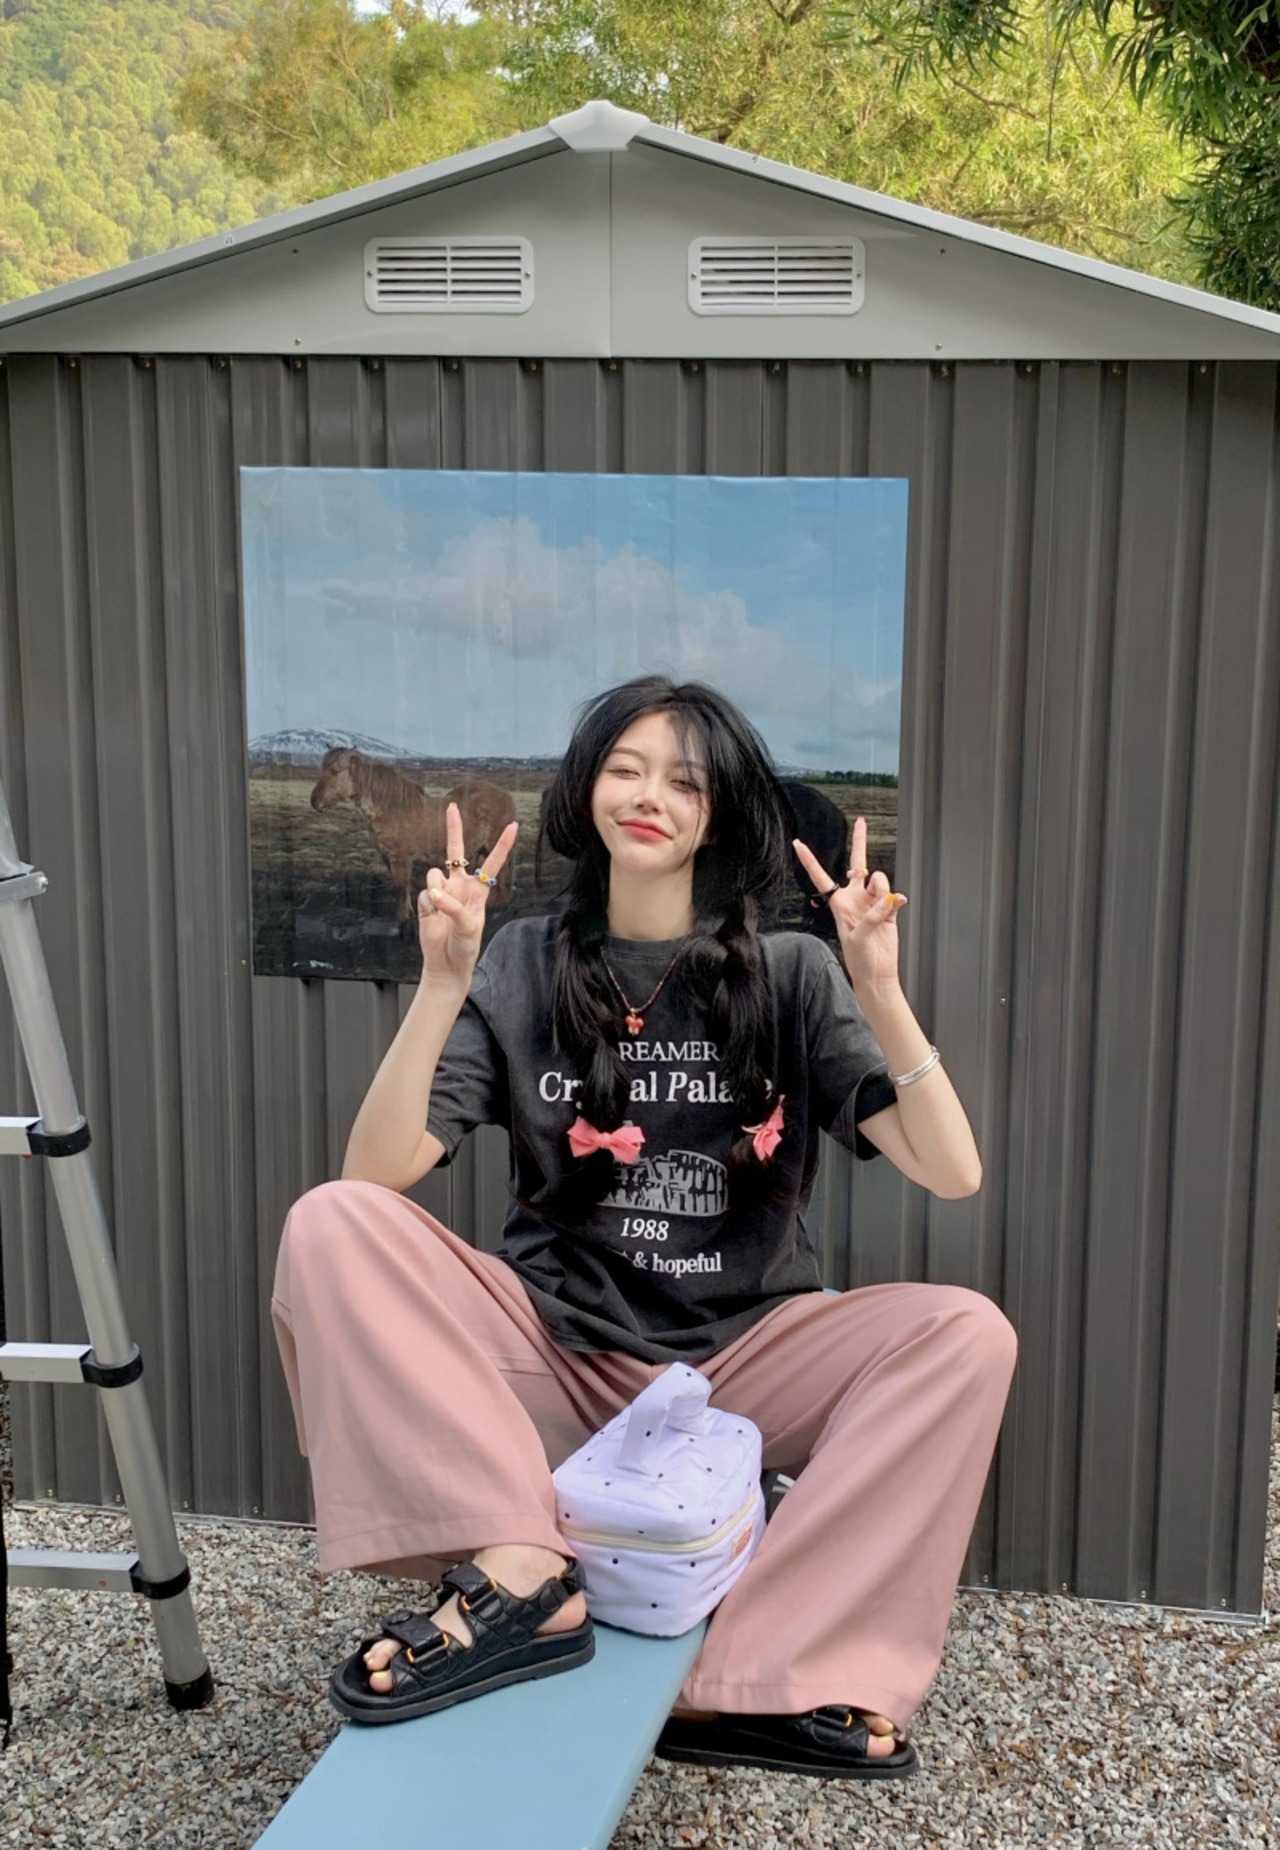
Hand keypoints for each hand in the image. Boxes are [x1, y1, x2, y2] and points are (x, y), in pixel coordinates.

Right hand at [417, 802, 517, 986]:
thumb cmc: (465, 946)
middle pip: (456, 852)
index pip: (491, 863)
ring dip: (437, 890)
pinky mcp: (426, 901)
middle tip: (452, 807)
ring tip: (440, 910)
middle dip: (453, 830)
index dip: (502, 844)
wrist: (446, 963)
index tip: (513, 825)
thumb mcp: (468, 927)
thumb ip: (453, 908)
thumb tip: (434, 892)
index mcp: (478, 891)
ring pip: (434, 874)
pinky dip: (427, 904)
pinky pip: (424, 893)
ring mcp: (442, 892)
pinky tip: (432, 916)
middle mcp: (460, 887)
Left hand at [792, 815, 904, 994]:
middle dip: (860, 841)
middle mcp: (855, 898)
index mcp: (839, 903)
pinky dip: (896, 901)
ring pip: (880, 881)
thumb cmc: (859, 959)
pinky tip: (896, 908)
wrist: (877, 973)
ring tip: (883, 908)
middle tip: (861, 822)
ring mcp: (873, 902)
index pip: (821, 877)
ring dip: (883, 890)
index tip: (798, 844)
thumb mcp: (857, 938)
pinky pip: (895, 896)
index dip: (809, 860)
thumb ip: (872, 916)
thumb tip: (888, 900)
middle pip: (858, 864)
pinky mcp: (889, 909)